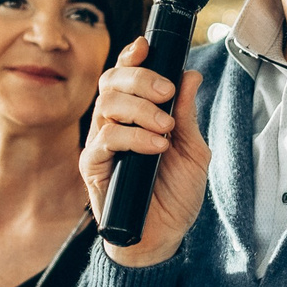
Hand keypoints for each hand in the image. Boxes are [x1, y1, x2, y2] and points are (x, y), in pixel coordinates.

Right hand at [81, 35, 209, 267]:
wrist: (163, 238)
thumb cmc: (174, 195)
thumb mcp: (192, 151)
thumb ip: (187, 114)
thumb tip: (191, 75)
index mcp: (136, 114)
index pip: (125, 75)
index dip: (132, 57)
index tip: (147, 48)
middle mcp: (114, 123)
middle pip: (112, 81)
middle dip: (140, 78)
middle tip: (167, 92)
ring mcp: (101, 143)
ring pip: (108, 104)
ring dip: (141, 109)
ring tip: (165, 128)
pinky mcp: (93, 166)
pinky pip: (106, 138)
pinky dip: (133, 137)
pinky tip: (156, 147)